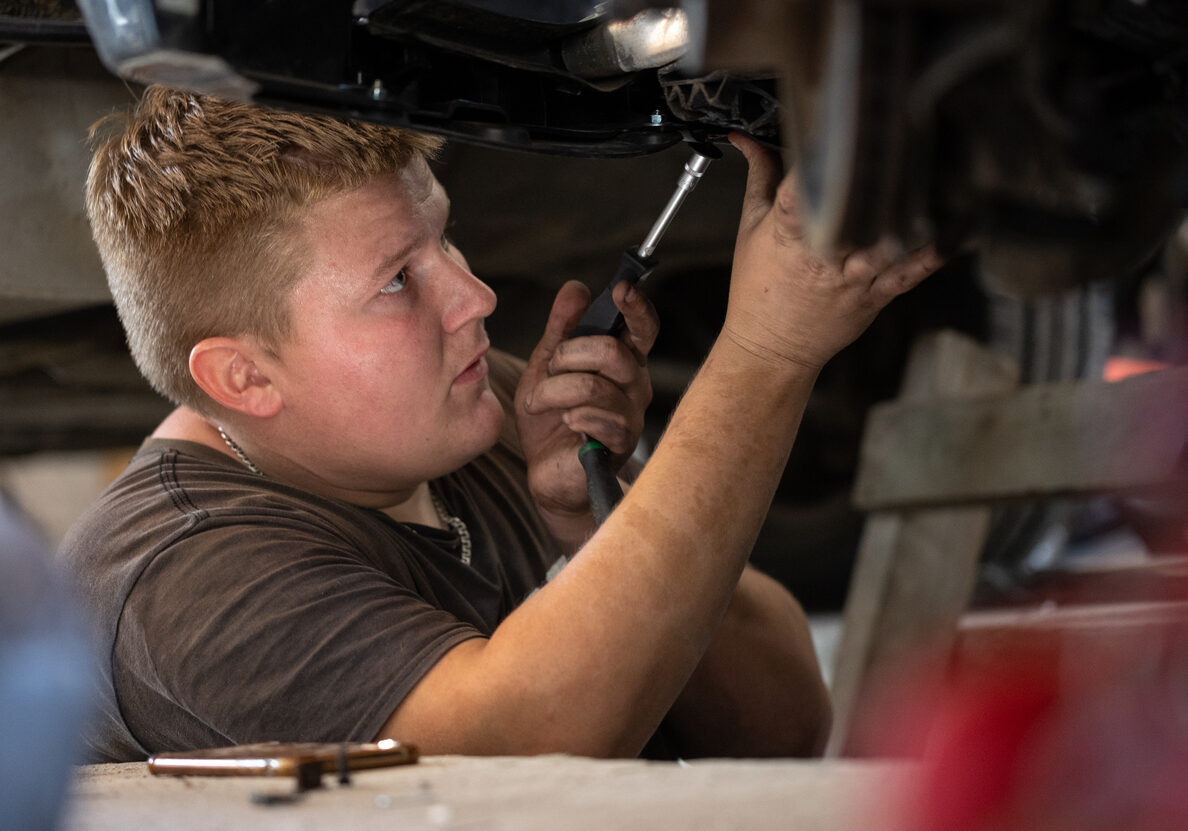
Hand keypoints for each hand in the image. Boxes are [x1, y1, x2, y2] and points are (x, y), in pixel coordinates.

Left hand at [514, 279, 658, 541]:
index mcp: (622, 360)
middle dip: (568, 355)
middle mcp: (635, 384)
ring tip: (538, 403)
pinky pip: (600, 419)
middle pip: (611, 351)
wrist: (548, 473)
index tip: (621, 289)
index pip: (643, 327)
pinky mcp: (622, 444)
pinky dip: (572, 416)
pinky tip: (565, 423)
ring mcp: (632, 415)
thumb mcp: (547, 367)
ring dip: (554, 391)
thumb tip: (576, 288)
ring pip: (595, 385)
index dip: (636, 306)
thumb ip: (561, 329)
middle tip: (548, 369)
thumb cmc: (550, 419)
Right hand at [725, 134, 943, 371]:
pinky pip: (908, 274)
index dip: (818, 163)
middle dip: (869, 181)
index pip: (802, 192)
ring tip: (934, 175)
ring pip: (885, 242)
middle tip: (895, 139)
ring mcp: (851, 277)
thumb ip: (760, 177)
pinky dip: (932, 254)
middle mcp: (822, 255)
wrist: (769, 348)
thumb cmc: (759, 290)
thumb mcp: (751, 228)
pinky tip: (955, 230)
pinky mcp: (874, 296)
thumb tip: (747, 138)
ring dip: (906, 215)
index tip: (834, 129)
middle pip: (851, 213)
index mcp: (787, 234)